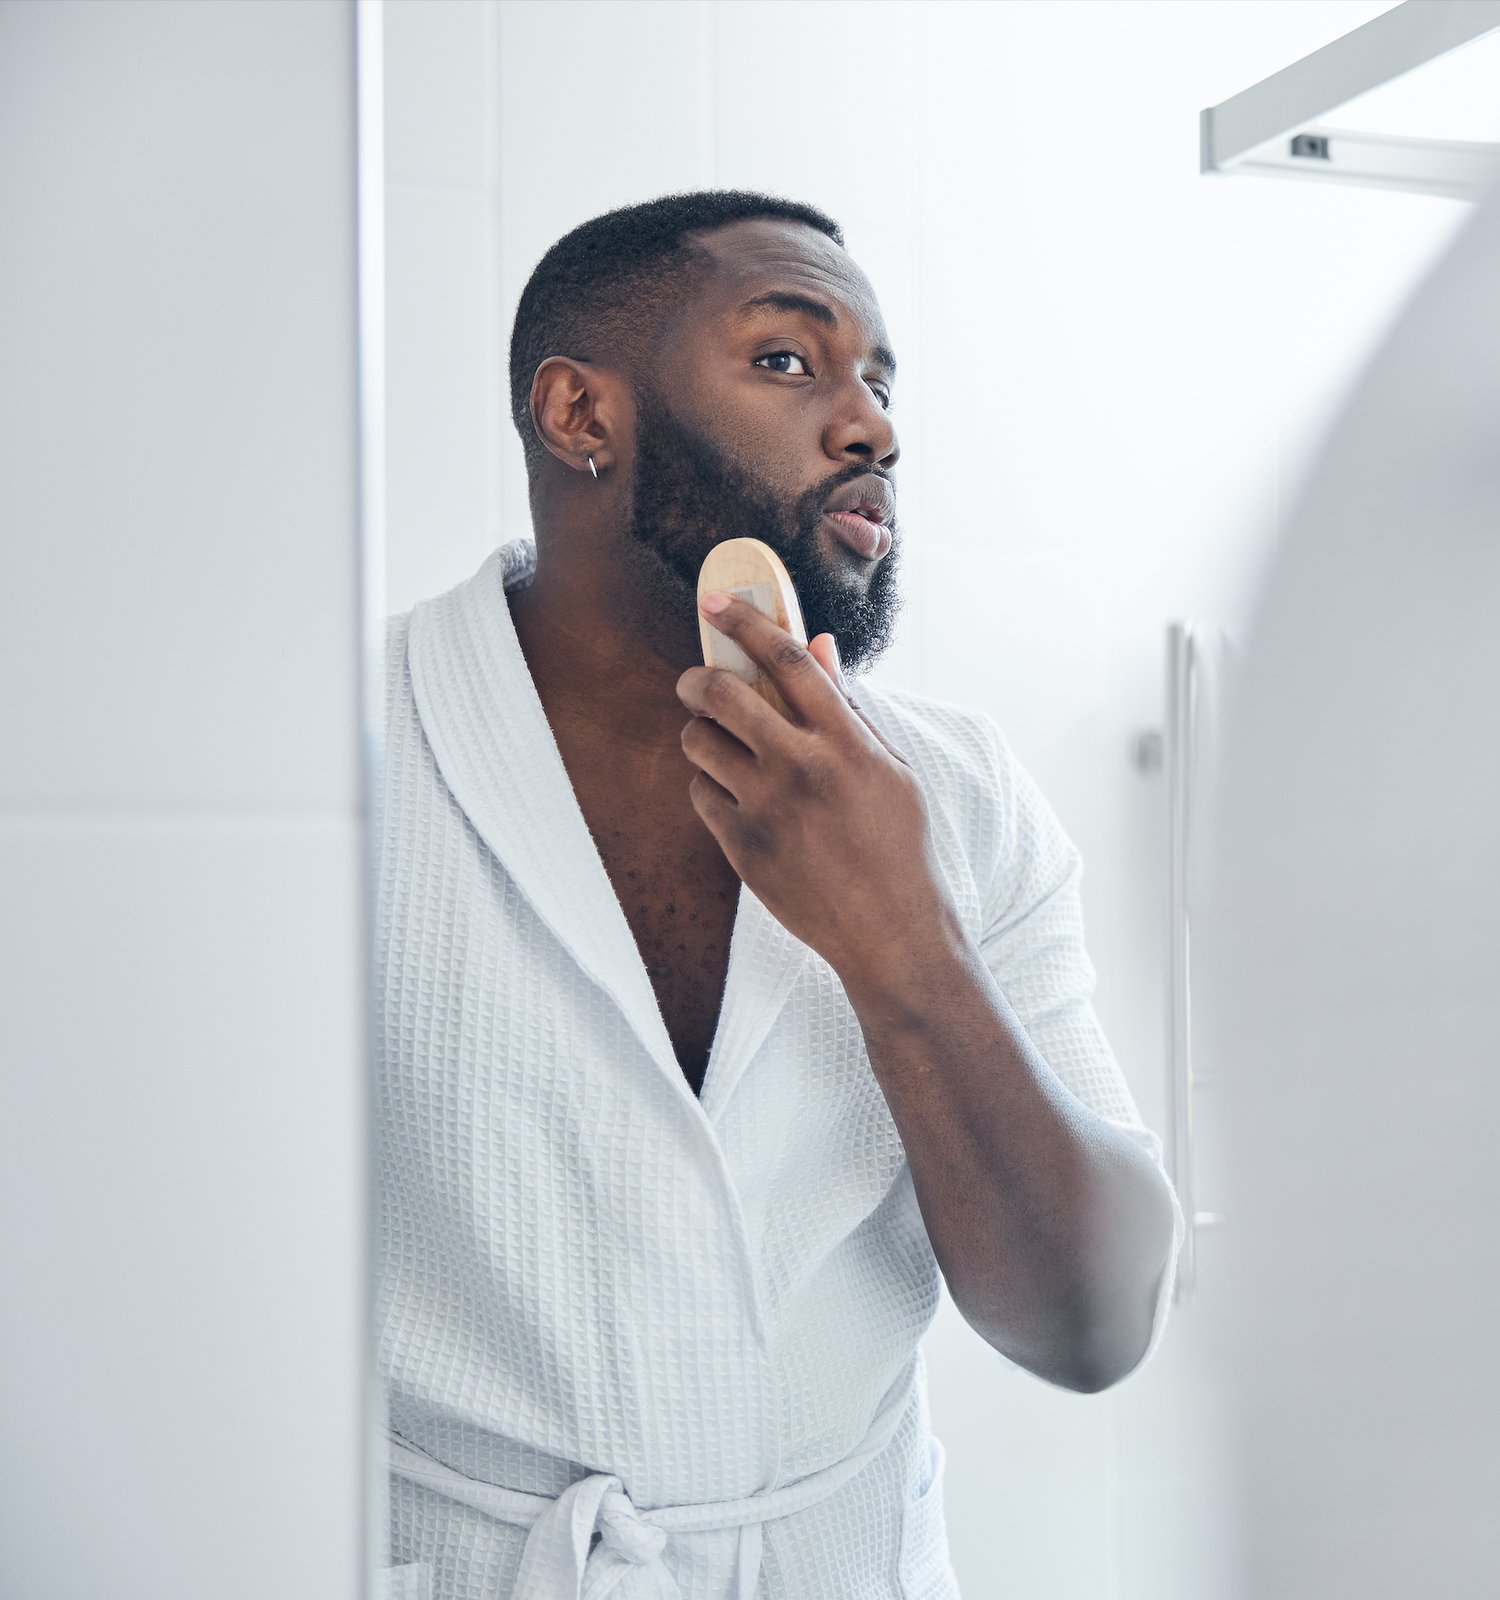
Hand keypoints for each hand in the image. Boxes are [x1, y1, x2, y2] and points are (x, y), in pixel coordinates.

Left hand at [676, 591, 955, 981]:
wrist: (890, 930)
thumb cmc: (898, 844)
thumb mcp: (890, 767)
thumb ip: (848, 706)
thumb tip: (818, 644)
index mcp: (846, 741)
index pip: (786, 660)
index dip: (744, 621)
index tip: (715, 601)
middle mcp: (802, 768)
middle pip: (723, 694)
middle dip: (696, 678)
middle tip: (694, 681)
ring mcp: (768, 809)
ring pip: (699, 743)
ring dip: (699, 732)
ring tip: (716, 741)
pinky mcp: (742, 847)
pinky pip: (700, 793)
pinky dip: (709, 785)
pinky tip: (733, 794)